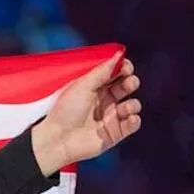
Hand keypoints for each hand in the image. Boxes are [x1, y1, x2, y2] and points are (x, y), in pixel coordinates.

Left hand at [31, 53, 142, 175]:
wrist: (58, 139)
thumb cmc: (65, 111)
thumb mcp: (83, 85)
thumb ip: (102, 71)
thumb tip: (119, 54)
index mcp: (94, 88)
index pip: (115, 74)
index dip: (124, 69)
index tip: (126, 67)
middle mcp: (103, 101)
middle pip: (126, 87)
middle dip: (131, 82)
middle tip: (128, 83)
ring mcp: (109, 117)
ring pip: (132, 105)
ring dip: (133, 104)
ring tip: (125, 107)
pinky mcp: (114, 133)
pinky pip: (132, 124)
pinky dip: (134, 120)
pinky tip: (130, 118)